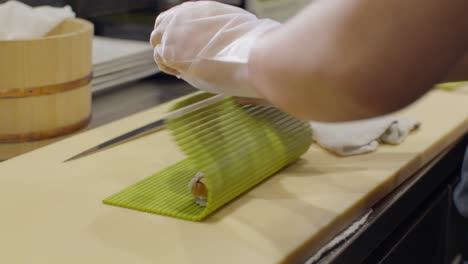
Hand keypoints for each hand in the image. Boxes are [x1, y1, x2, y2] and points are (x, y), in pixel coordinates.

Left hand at [150, 1, 279, 97]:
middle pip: (162, 25)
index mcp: (200, 8)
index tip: (190, 46)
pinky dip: (167, 66)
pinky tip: (180, 73)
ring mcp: (175, 33)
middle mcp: (184, 16)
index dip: (181, 33)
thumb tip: (221, 37)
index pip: (179, 17)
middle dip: (168, 41)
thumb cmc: (252, 46)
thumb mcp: (236, 27)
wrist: (254, 55)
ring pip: (156, 41)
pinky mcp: (172, 52)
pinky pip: (160, 58)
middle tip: (180, 59)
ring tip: (181, 68)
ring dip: (166, 54)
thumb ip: (219, 28)